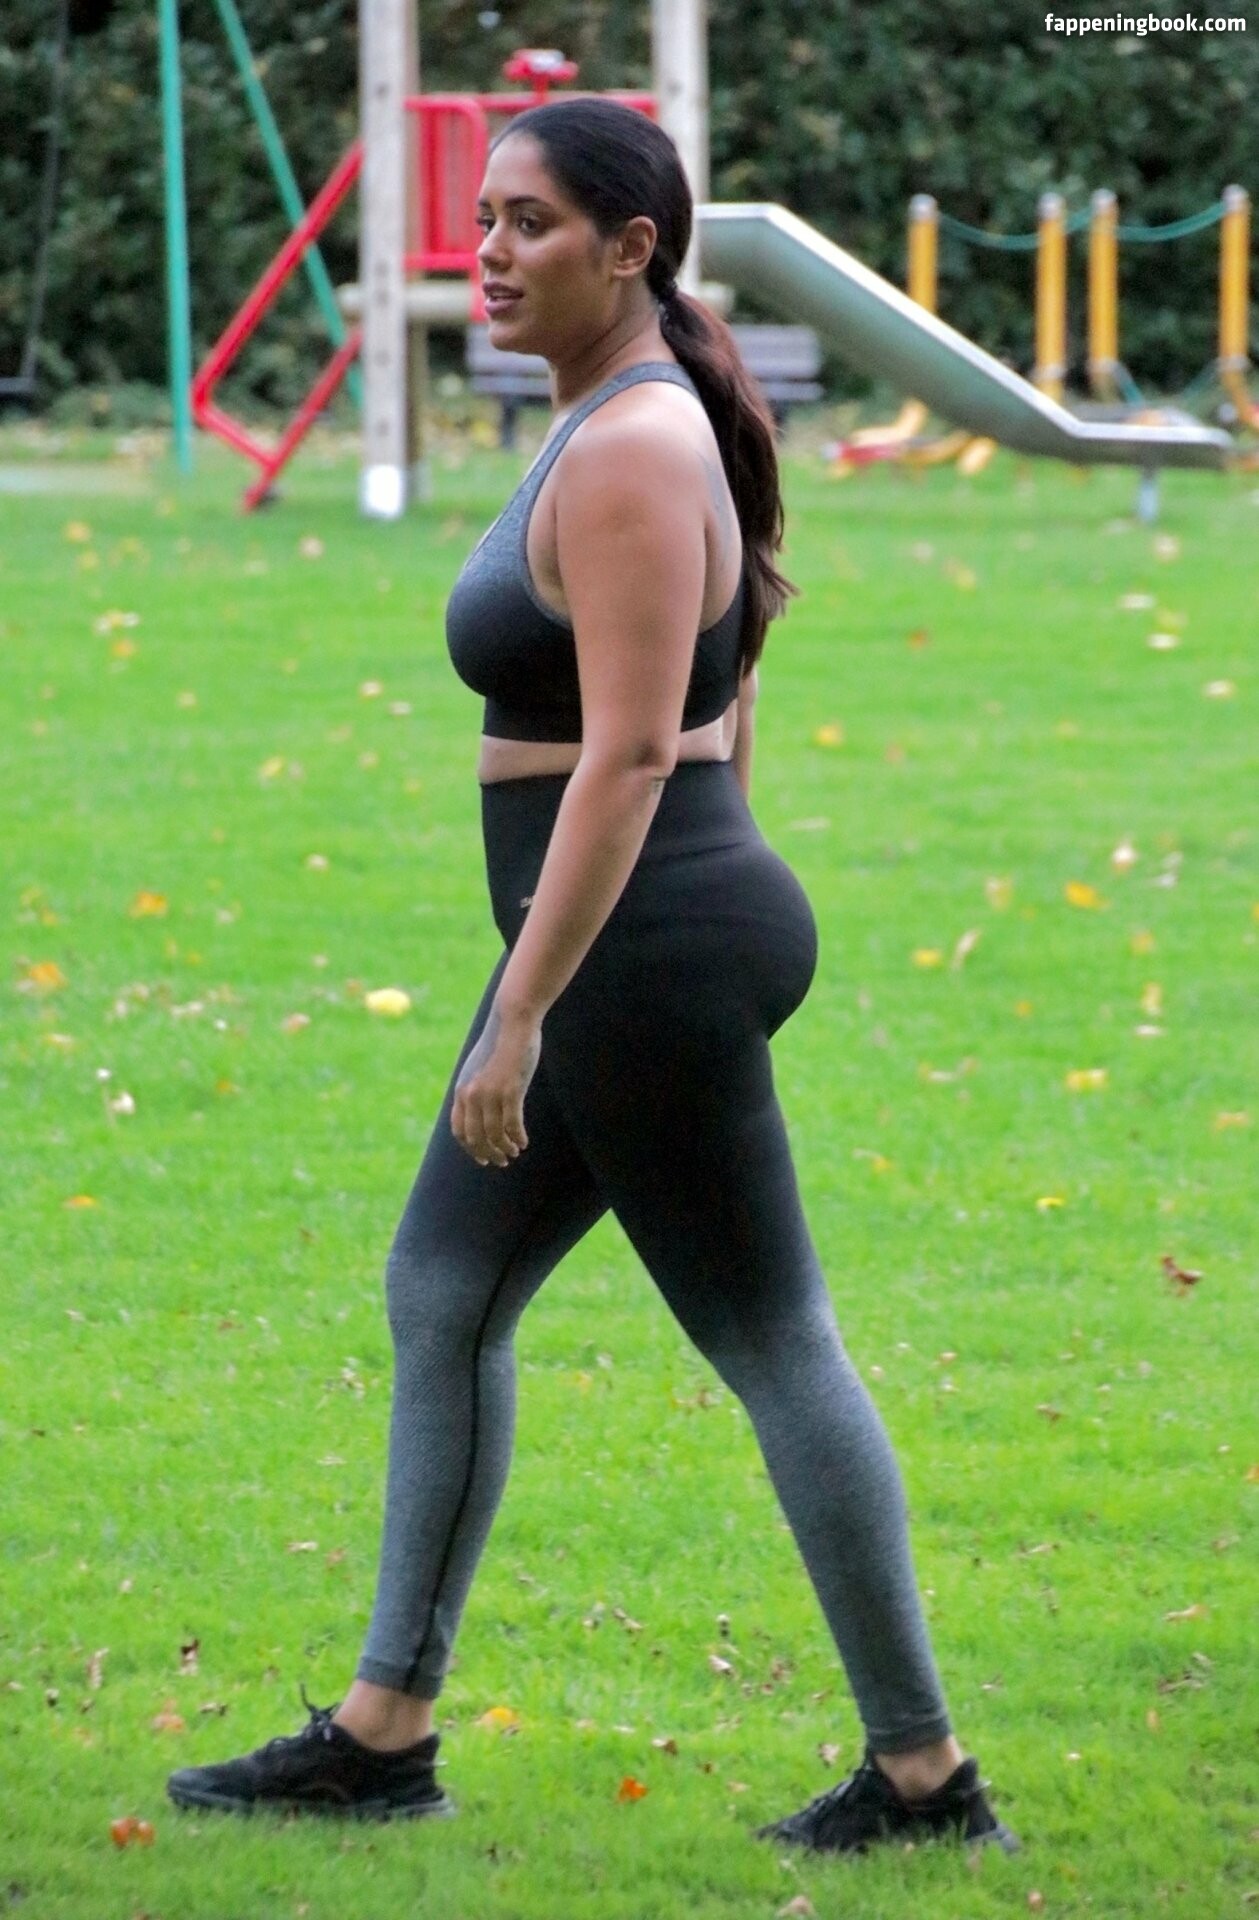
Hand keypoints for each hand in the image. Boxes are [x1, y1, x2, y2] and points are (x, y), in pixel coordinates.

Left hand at [451, 1001, 538, 1165]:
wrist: (512, 1022)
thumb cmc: (500, 1044)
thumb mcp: (481, 1069)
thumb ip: (477, 1088)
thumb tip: (481, 1110)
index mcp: (462, 1090)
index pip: (459, 1130)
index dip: (471, 1149)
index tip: (483, 1158)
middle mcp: (472, 1094)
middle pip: (476, 1138)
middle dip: (489, 1154)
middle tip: (502, 1162)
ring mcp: (490, 1093)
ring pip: (495, 1135)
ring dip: (505, 1149)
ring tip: (515, 1153)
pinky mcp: (510, 1091)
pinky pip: (513, 1125)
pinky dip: (518, 1138)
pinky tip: (524, 1142)